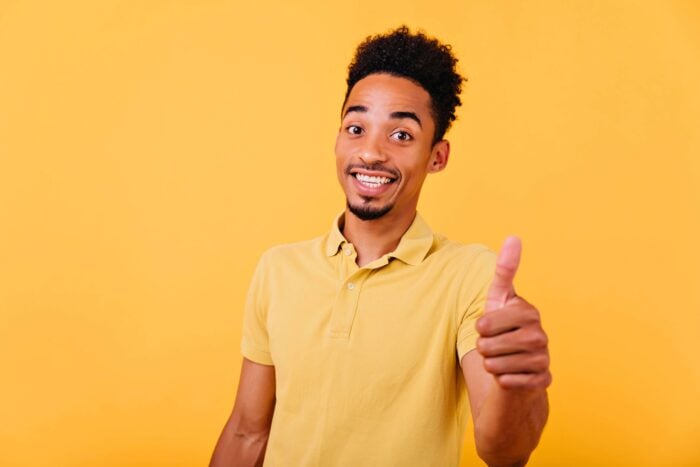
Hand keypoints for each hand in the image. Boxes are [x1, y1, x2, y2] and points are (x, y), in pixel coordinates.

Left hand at [476, 236, 550, 389]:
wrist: (517, 365)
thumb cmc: (503, 328)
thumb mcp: (499, 298)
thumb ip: (505, 270)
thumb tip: (514, 236)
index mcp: (528, 311)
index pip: (485, 323)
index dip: (480, 327)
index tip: (488, 325)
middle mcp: (540, 333)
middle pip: (487, 345)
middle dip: (483, 347)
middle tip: (494, 345)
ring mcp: (543, 358)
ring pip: (494, 365)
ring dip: (491, 364)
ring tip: (502, 358)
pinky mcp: (542, 380)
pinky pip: (506, 382)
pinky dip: (502, 380)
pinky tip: (511, 374)